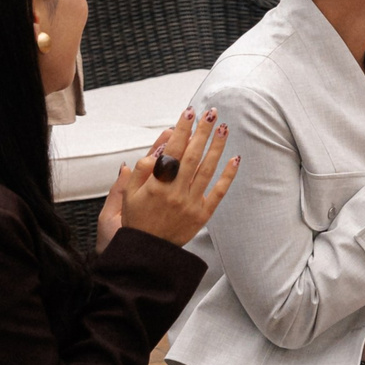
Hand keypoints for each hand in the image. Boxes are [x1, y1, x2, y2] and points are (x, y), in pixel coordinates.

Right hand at [114, 108, 237, 248]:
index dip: (181, 130)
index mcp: (156, 186)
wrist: (148, 251)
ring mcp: (190, 203)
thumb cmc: (138, 219)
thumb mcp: (129, 196)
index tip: (189, 113)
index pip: (172, 151)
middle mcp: (175, 193)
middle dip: (202, 132)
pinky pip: (218, 191)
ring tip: (223, 128)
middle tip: (211, 113)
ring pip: (207, 170)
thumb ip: (141, 171)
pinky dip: (228, 175)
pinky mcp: (203, 214)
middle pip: (192, 156)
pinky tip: (235, 158)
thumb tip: (157, 150)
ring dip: (217, 147)